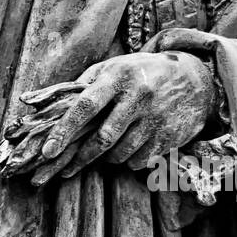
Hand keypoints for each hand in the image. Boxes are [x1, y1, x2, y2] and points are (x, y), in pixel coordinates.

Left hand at [0, 52, 215, 187]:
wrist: (195, 79)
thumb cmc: (142, 72)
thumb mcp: (113, 67)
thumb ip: (83, 84)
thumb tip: (41, 101)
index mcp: (118, 76)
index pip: (85, 106)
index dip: (64, 131)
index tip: (48, 152)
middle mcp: (138, 96)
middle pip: (103, 138)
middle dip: (80, 158)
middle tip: (63, 169)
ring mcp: (156, 118)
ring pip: (120, 153)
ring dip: (105, 159)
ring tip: (101, 153)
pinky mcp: (170, 137)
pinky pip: (139, 161)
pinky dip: (127, 162)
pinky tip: (128, 150)